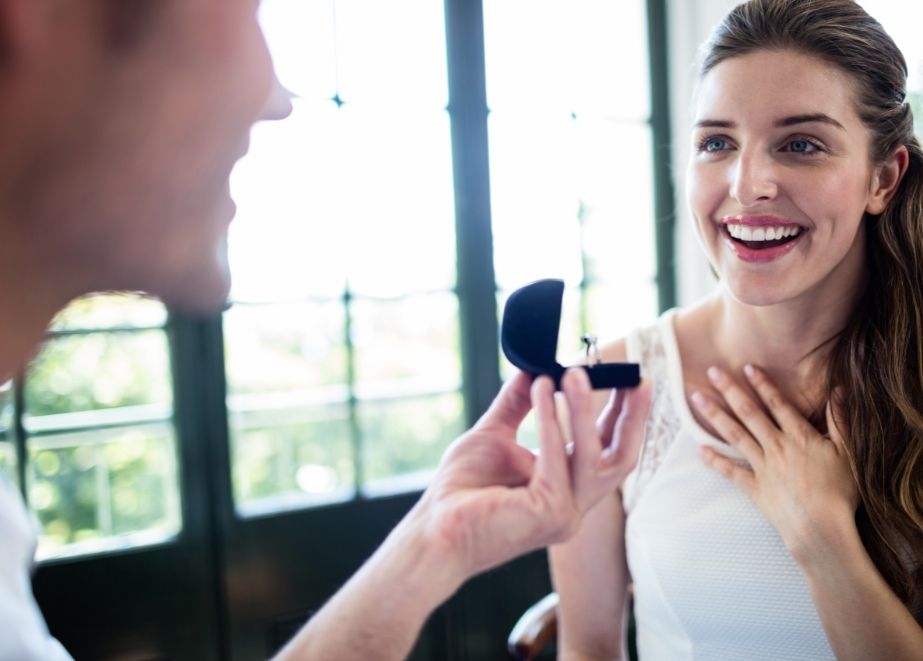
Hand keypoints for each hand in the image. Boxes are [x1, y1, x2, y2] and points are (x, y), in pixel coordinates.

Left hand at [414, 368, 651, 582]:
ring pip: (592, 455)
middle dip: (631, 416)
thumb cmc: (460, 491)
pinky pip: (555, 456)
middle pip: (620, 459)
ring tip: (575, 371)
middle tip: (634, 376)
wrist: (433, 528)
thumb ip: (517, 404)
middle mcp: (573, 506)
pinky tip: (540, 389)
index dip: (623, 416)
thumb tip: (532, 367)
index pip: (606, 451)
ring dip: (584, 409)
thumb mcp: (495, 436)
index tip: (629, 379)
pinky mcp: (548, 512)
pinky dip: (550, 418)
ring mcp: (564, 513)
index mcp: (567, 490)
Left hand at [692, 364, 857, 562]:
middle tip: (712, 371)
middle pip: (749, 413)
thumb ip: (841, 421)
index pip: (778, 404)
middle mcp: (777, 447)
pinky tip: (699, 449)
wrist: (821, 529)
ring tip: (697, 398)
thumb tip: (840, 390)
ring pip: (735, 435)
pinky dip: (714, 460)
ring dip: (715, 415)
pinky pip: (730, 471)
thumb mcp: (849, 454)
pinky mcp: (754, 488)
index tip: (747, 367)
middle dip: (730, 390)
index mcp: (800, 438)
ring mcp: (762, 467)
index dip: (763, 384)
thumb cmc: (840, 493)